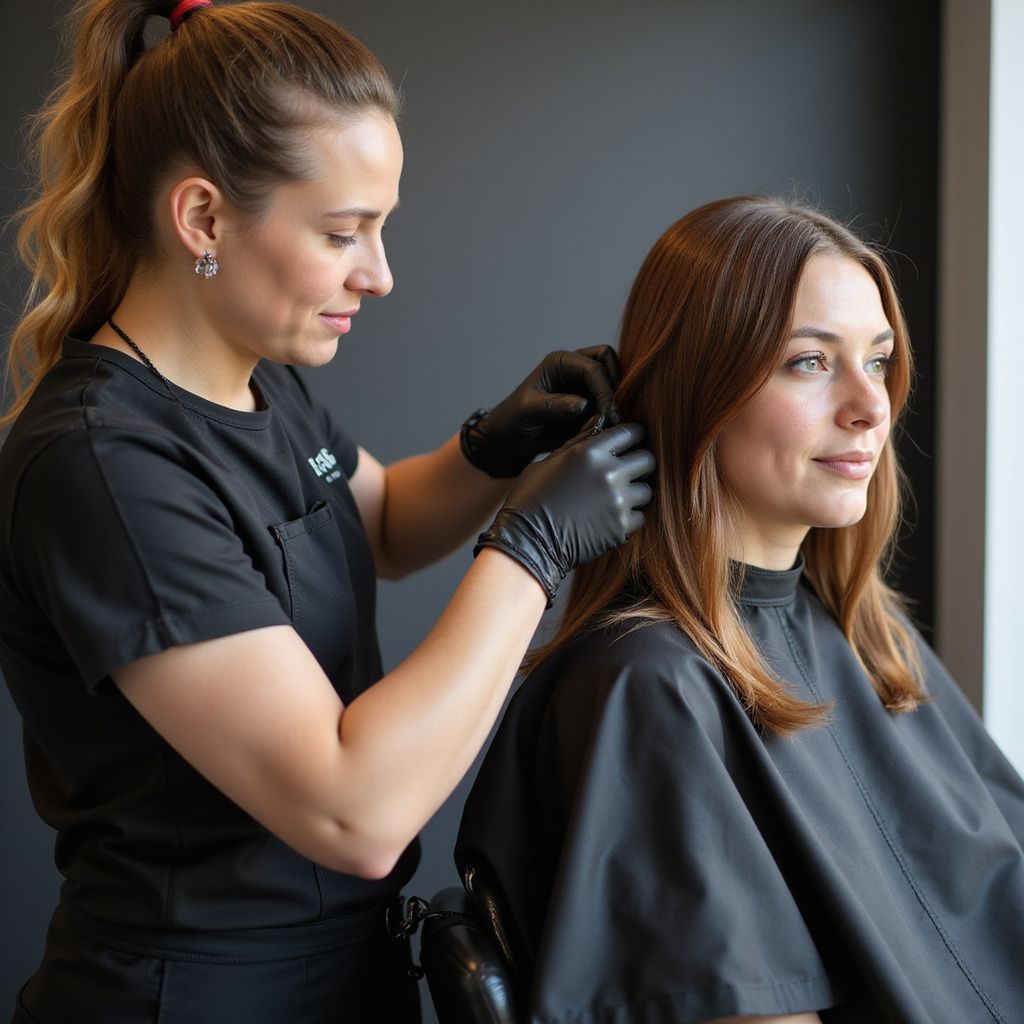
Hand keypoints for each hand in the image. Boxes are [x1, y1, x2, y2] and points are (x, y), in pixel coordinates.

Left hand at [461, 346, 620, 477]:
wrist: (508, 441)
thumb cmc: (511, 421)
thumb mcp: (527, 412)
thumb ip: (554, 406)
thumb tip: (583, 404)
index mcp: (560, 363)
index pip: (594, 368)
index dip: (604, 390)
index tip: (606, 415)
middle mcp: (574, 369)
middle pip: (610, 365)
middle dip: (615, 389)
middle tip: (611, 417)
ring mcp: (583, 386)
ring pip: (614, 383)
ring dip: (615, 402)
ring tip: (607, 425)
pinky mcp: (589, 404)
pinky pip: (609, 404)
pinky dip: (611, 414)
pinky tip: (604, 430)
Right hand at [475, 422, 653, 603]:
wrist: (527, 541)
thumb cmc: (531, 499)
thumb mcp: (549, 461)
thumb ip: (578, 443)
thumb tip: (599, 425)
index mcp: (590, 452)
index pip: (631, 432)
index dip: (634, 436)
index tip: (632, 444)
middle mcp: (609, 473)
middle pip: (647, 460)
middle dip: (639, 464)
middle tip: (628, 473)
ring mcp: (618, 501)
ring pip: (646, 490)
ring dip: (635, 493)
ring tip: (616, 499)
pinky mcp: (621, 527)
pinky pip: (639, 517)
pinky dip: (629, 518)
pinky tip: (610, 519)